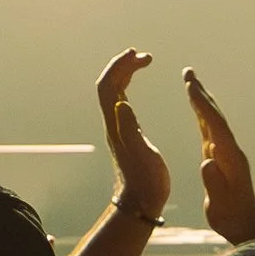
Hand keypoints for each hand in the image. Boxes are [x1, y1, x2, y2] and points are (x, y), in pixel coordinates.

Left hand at [98, 50, 171, 225]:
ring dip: (125, 73)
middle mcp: (113, 123)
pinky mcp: (126, 132)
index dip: (118, 66)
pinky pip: (121, 100)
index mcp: (116, 124)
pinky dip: (128, 85)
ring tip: (142, 61)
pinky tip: (136, 84)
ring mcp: (118, 127)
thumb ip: (131, 129)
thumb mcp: (141, 154)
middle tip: (143, 55)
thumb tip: (121, 103)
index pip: (108, 86)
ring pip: (114, 91)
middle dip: (122, 65)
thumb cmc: (145, 181)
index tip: (135, 53)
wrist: (141, 202)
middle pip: (109, 85)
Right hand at [182, 69, 254, 248]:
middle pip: (215, 116)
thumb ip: (214, 182)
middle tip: (188, 73)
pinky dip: (202, 115)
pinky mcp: (221, 158)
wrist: (246, 225)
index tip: (190, 87)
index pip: (215, 125)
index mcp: (229, 158)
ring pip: (212, 120)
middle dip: (201, 94)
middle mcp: (229, 150)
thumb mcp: (221, 204)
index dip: (202, 105)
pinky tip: (196, 109)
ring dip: (201, 100)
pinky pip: (210, 130)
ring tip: (190, 83)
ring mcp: (226, 153)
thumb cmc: (232, 217)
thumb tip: (207, 161)